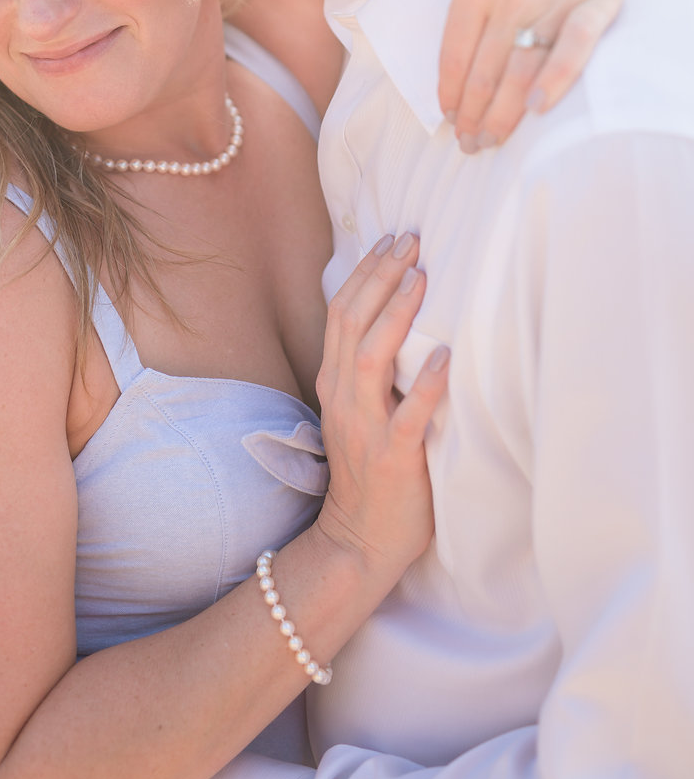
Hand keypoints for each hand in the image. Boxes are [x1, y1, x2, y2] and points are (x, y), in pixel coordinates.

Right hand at [314, 235, 447, 578]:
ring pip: (372, 356)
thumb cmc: (370, 471)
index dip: (365, 271)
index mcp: (334, 381)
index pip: (341, 312)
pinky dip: (425, 383)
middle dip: (381, 275)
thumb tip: (402, 317)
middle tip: (410, 239)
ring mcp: (365, 427)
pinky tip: (445, 356)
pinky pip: (408, 415)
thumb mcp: (358, 410)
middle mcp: (343, 397)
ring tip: (421, 277)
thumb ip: (370, 369)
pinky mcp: (393, 457)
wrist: (359, 540)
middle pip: (352, 321)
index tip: (392, 238)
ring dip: (397, 313)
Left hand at [439, 0, 629, 151]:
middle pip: (484, 72)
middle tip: (467, 145)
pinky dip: (558, 81)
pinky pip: (577, 49)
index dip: (449, 92)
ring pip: (523, 71)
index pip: (454, 54)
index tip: (446, 117)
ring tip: (491, 140)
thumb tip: (464, 42)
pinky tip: (538, 110)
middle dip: (472, 116)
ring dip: (503, 113)